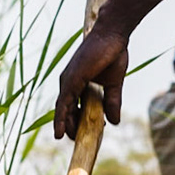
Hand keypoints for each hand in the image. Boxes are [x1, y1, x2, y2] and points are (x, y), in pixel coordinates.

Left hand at [52, 21, 129, 139]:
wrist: (113, 34)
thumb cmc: (113, 54)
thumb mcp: (114, 84)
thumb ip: (112, 102)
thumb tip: (114, 122)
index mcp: (77, 82)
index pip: (72, 107)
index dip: (77, 121)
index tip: (84, 134)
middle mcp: (68, 82)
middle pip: (66, 111)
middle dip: (70, 127)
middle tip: (78, 140)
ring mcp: (68, 81)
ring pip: (63, 110)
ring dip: (65, 126)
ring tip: (68, 140)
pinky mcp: (71, 80)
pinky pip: (64, 104)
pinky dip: (61, 119)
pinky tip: (60, 133)